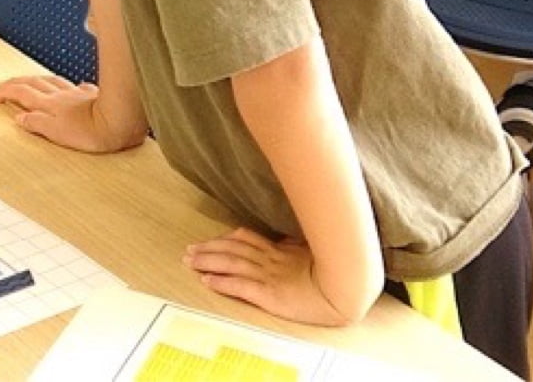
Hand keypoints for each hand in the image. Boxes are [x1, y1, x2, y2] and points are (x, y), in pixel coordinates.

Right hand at [0, 74, 138, 152]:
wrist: (120, 122)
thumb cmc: (92, 132)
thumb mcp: (57, 133)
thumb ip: (37, 123)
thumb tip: (20, 118)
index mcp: (50, 105)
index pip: (22, 94)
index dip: (6, 92)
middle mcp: (61, 96)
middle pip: (33, 83)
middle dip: (16, 82)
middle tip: (4, 84)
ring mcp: (77, 94)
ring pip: (51, 81)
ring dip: (36, 79)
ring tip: (28, 80)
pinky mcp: (93, 95)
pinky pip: (74, 86)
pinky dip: (66, 86)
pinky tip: (71, 87)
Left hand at [186, 227, 355, 326]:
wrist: (343, 289)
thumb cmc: (333, 273)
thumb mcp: (312, 253)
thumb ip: (296, 246)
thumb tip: (287, 239)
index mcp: (279, 250)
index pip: (245, 239)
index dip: (224, 238)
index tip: (210, 239)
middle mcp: (270, 260)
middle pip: (231, 248)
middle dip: (208, 248)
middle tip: (188, 250)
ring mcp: (268, 275)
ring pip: (230, 263)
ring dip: (207, 262)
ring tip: (190, 262)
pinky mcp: (269, 293)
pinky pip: (239, 286)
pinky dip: (221, 282)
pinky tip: (207, 281)